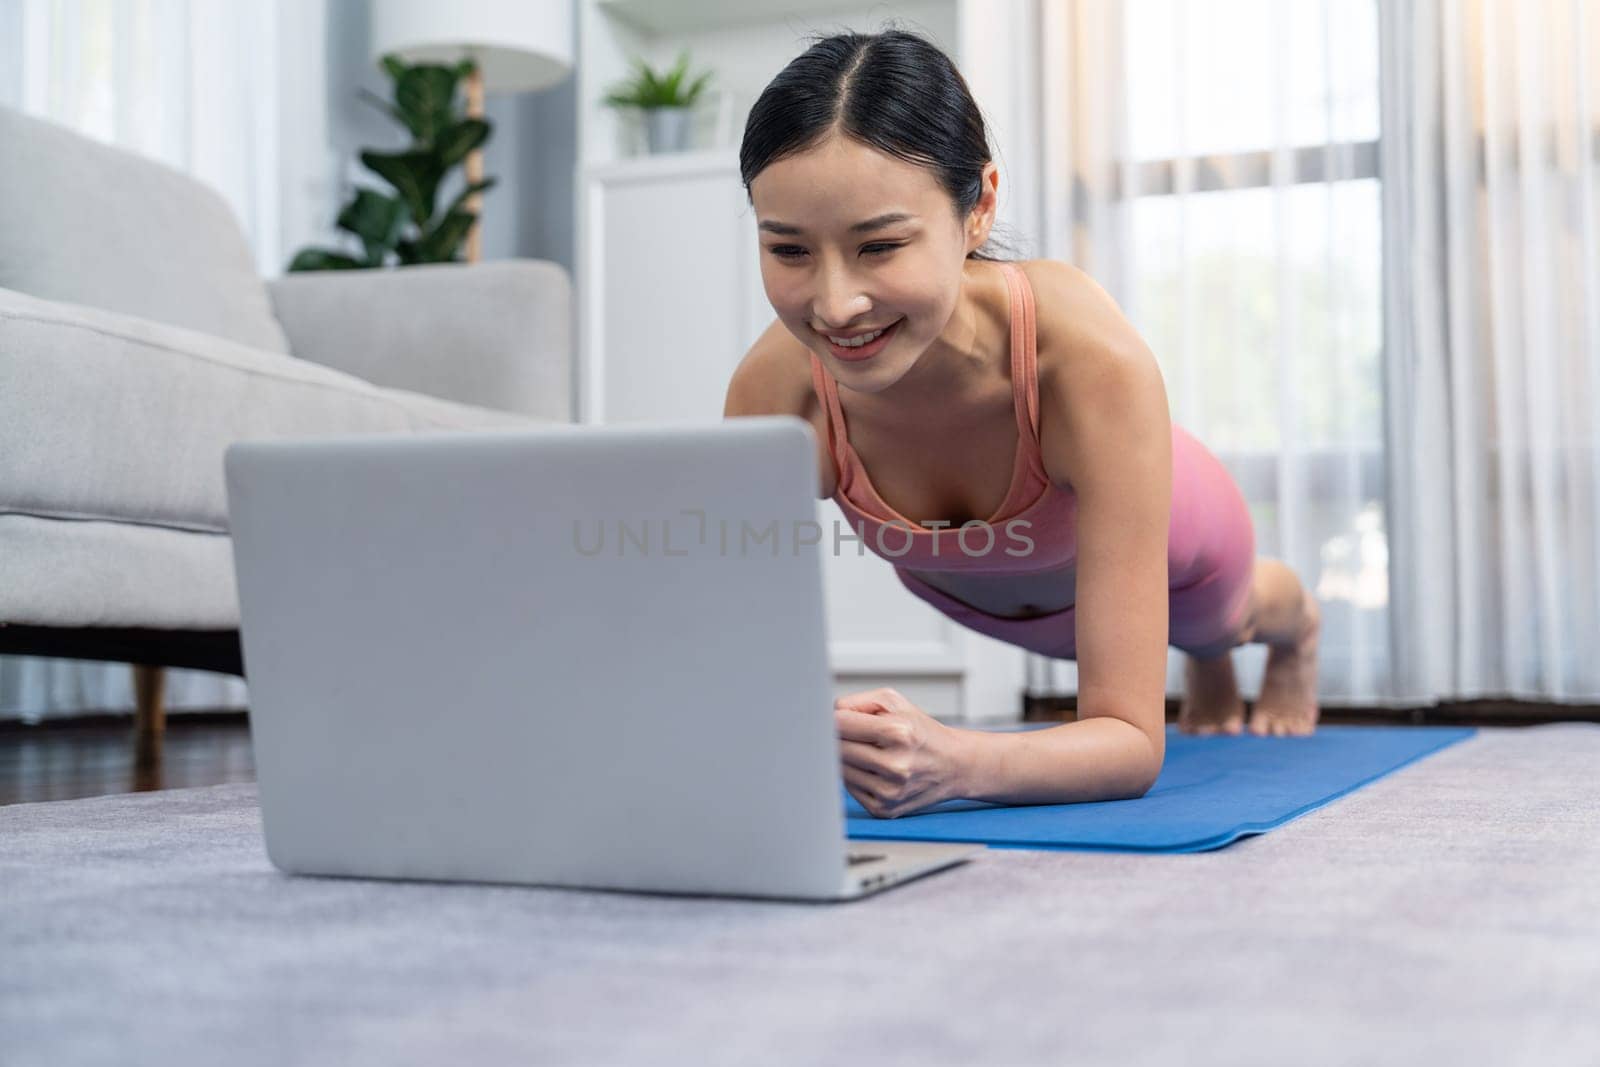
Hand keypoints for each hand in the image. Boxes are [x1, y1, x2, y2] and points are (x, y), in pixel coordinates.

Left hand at [835, 687, 967, 818]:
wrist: (954, 765)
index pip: (839, 724)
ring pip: (839, 769)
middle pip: (837, 748)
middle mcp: (895, 766)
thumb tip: (825, 716)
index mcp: (899, 733)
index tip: (837, 718)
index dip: (834, 719)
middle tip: (854, 734)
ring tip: (869, 751)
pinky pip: (848, 788)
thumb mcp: (894, 702)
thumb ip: (855, 703)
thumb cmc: (920, 731)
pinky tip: (873, 769)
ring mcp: (888, 791)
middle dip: (839, 738)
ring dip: (846, 758)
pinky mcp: (883, 809)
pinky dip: (855, 776)